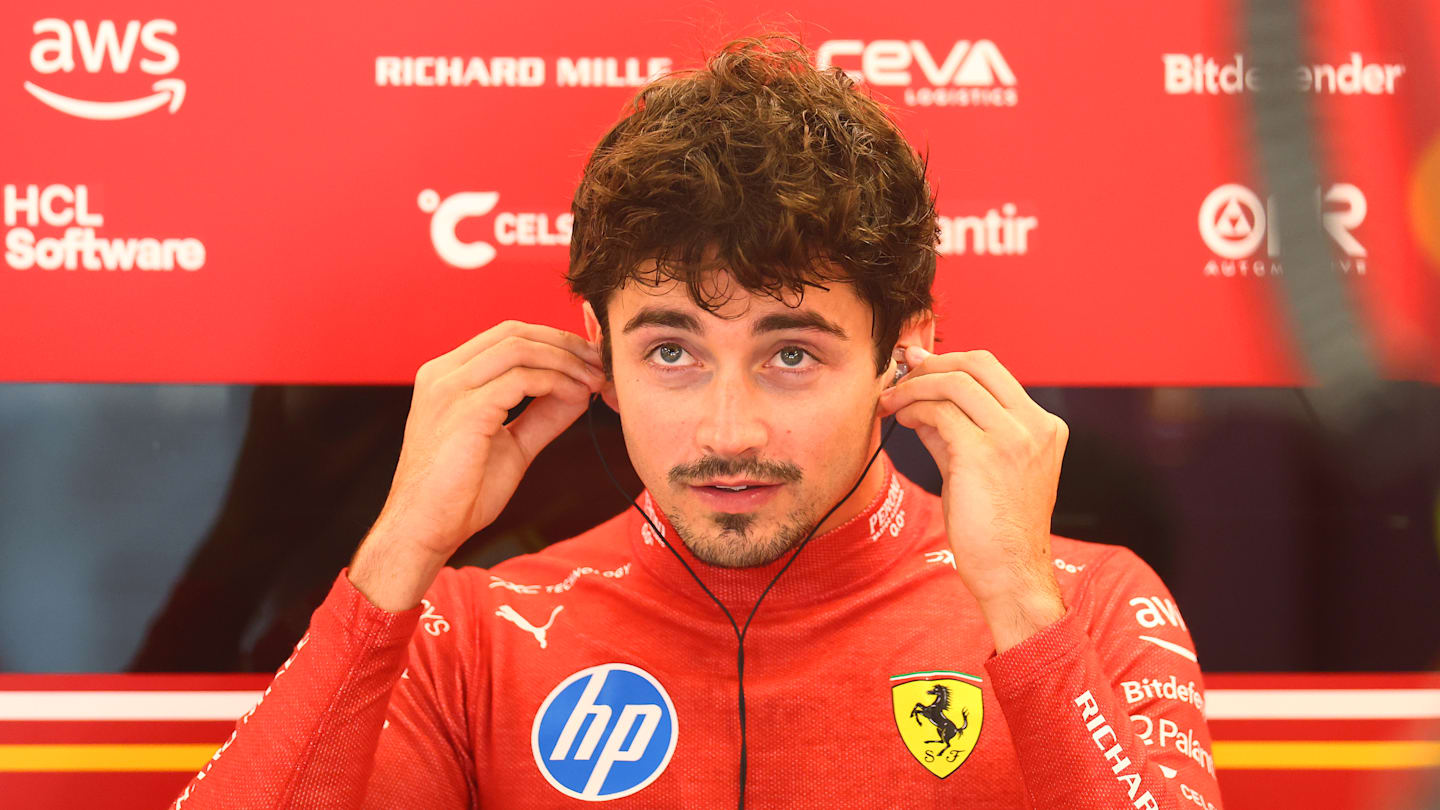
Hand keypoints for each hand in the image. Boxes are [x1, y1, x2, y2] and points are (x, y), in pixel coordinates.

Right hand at [352, 321, 603, 608]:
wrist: (423, 530)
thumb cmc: (461, 494)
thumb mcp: (511, 445)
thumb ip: (541, 416)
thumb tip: (579, 392)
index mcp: (447, 376)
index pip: (505, 336)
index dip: (552, 341)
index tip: (588, 359)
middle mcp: (443, 374)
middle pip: (514, 333)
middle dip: (564, 343)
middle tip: (600, 363)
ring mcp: (450, 388)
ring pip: (519, 349)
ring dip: (566, 361)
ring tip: (594, 380)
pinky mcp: (465, 410)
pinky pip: (521, 379)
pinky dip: (556, 382)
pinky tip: (577, 397)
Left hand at [878, 347, 1068, 650]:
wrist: (1011, 574)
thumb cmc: (994, 529)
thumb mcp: (980, 467)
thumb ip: (956, 429)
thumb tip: (919, 395)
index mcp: (1044, 426)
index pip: (994, 373)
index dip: (950, 362)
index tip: (917, 365)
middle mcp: (1035, 426)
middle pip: (979, 364)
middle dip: (932, 364)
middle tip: (901, 375)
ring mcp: (1015, 437)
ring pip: (955, 383)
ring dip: (915, 386)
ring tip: (891, 401)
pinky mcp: (986, 453)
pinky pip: (941, 412)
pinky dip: (915, 408)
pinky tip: (902, 419)